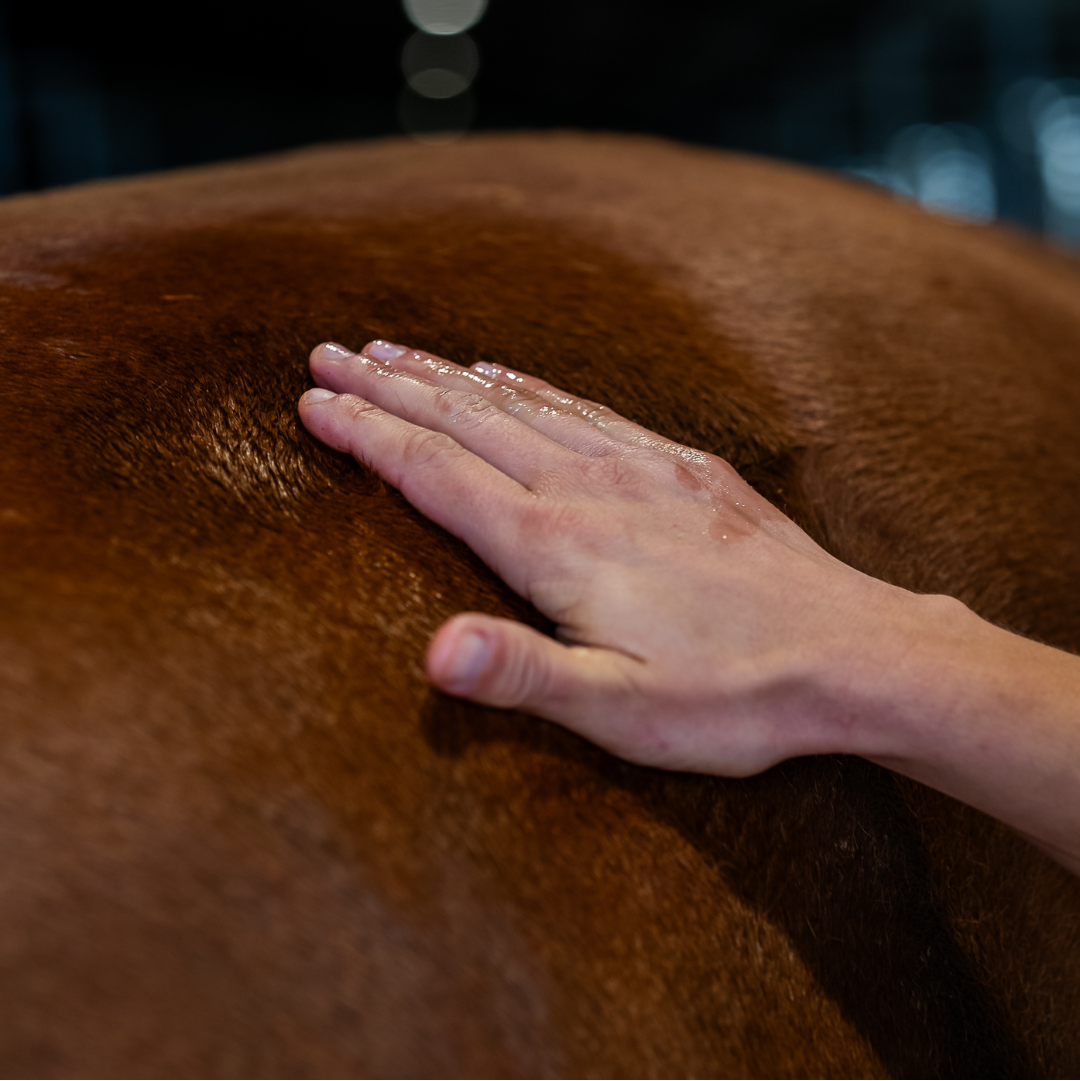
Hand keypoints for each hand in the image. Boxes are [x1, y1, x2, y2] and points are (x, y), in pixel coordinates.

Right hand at [297, 339, 919, 776]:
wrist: (854, 652)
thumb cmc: (733, 695)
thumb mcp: (621, 709)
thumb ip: (523, 675)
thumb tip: (432, 653)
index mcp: (557, 545)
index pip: (437, 474)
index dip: (368, 435)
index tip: (312, 401)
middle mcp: (589, 487)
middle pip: (466, 422)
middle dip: (390, 388)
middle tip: (327, 354)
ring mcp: (640, 467)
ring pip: (521, 404)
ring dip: (449, 376)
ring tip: (395, 350)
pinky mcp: (683, 466)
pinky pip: (586, 409)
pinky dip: (532, 386)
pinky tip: (510, 374)